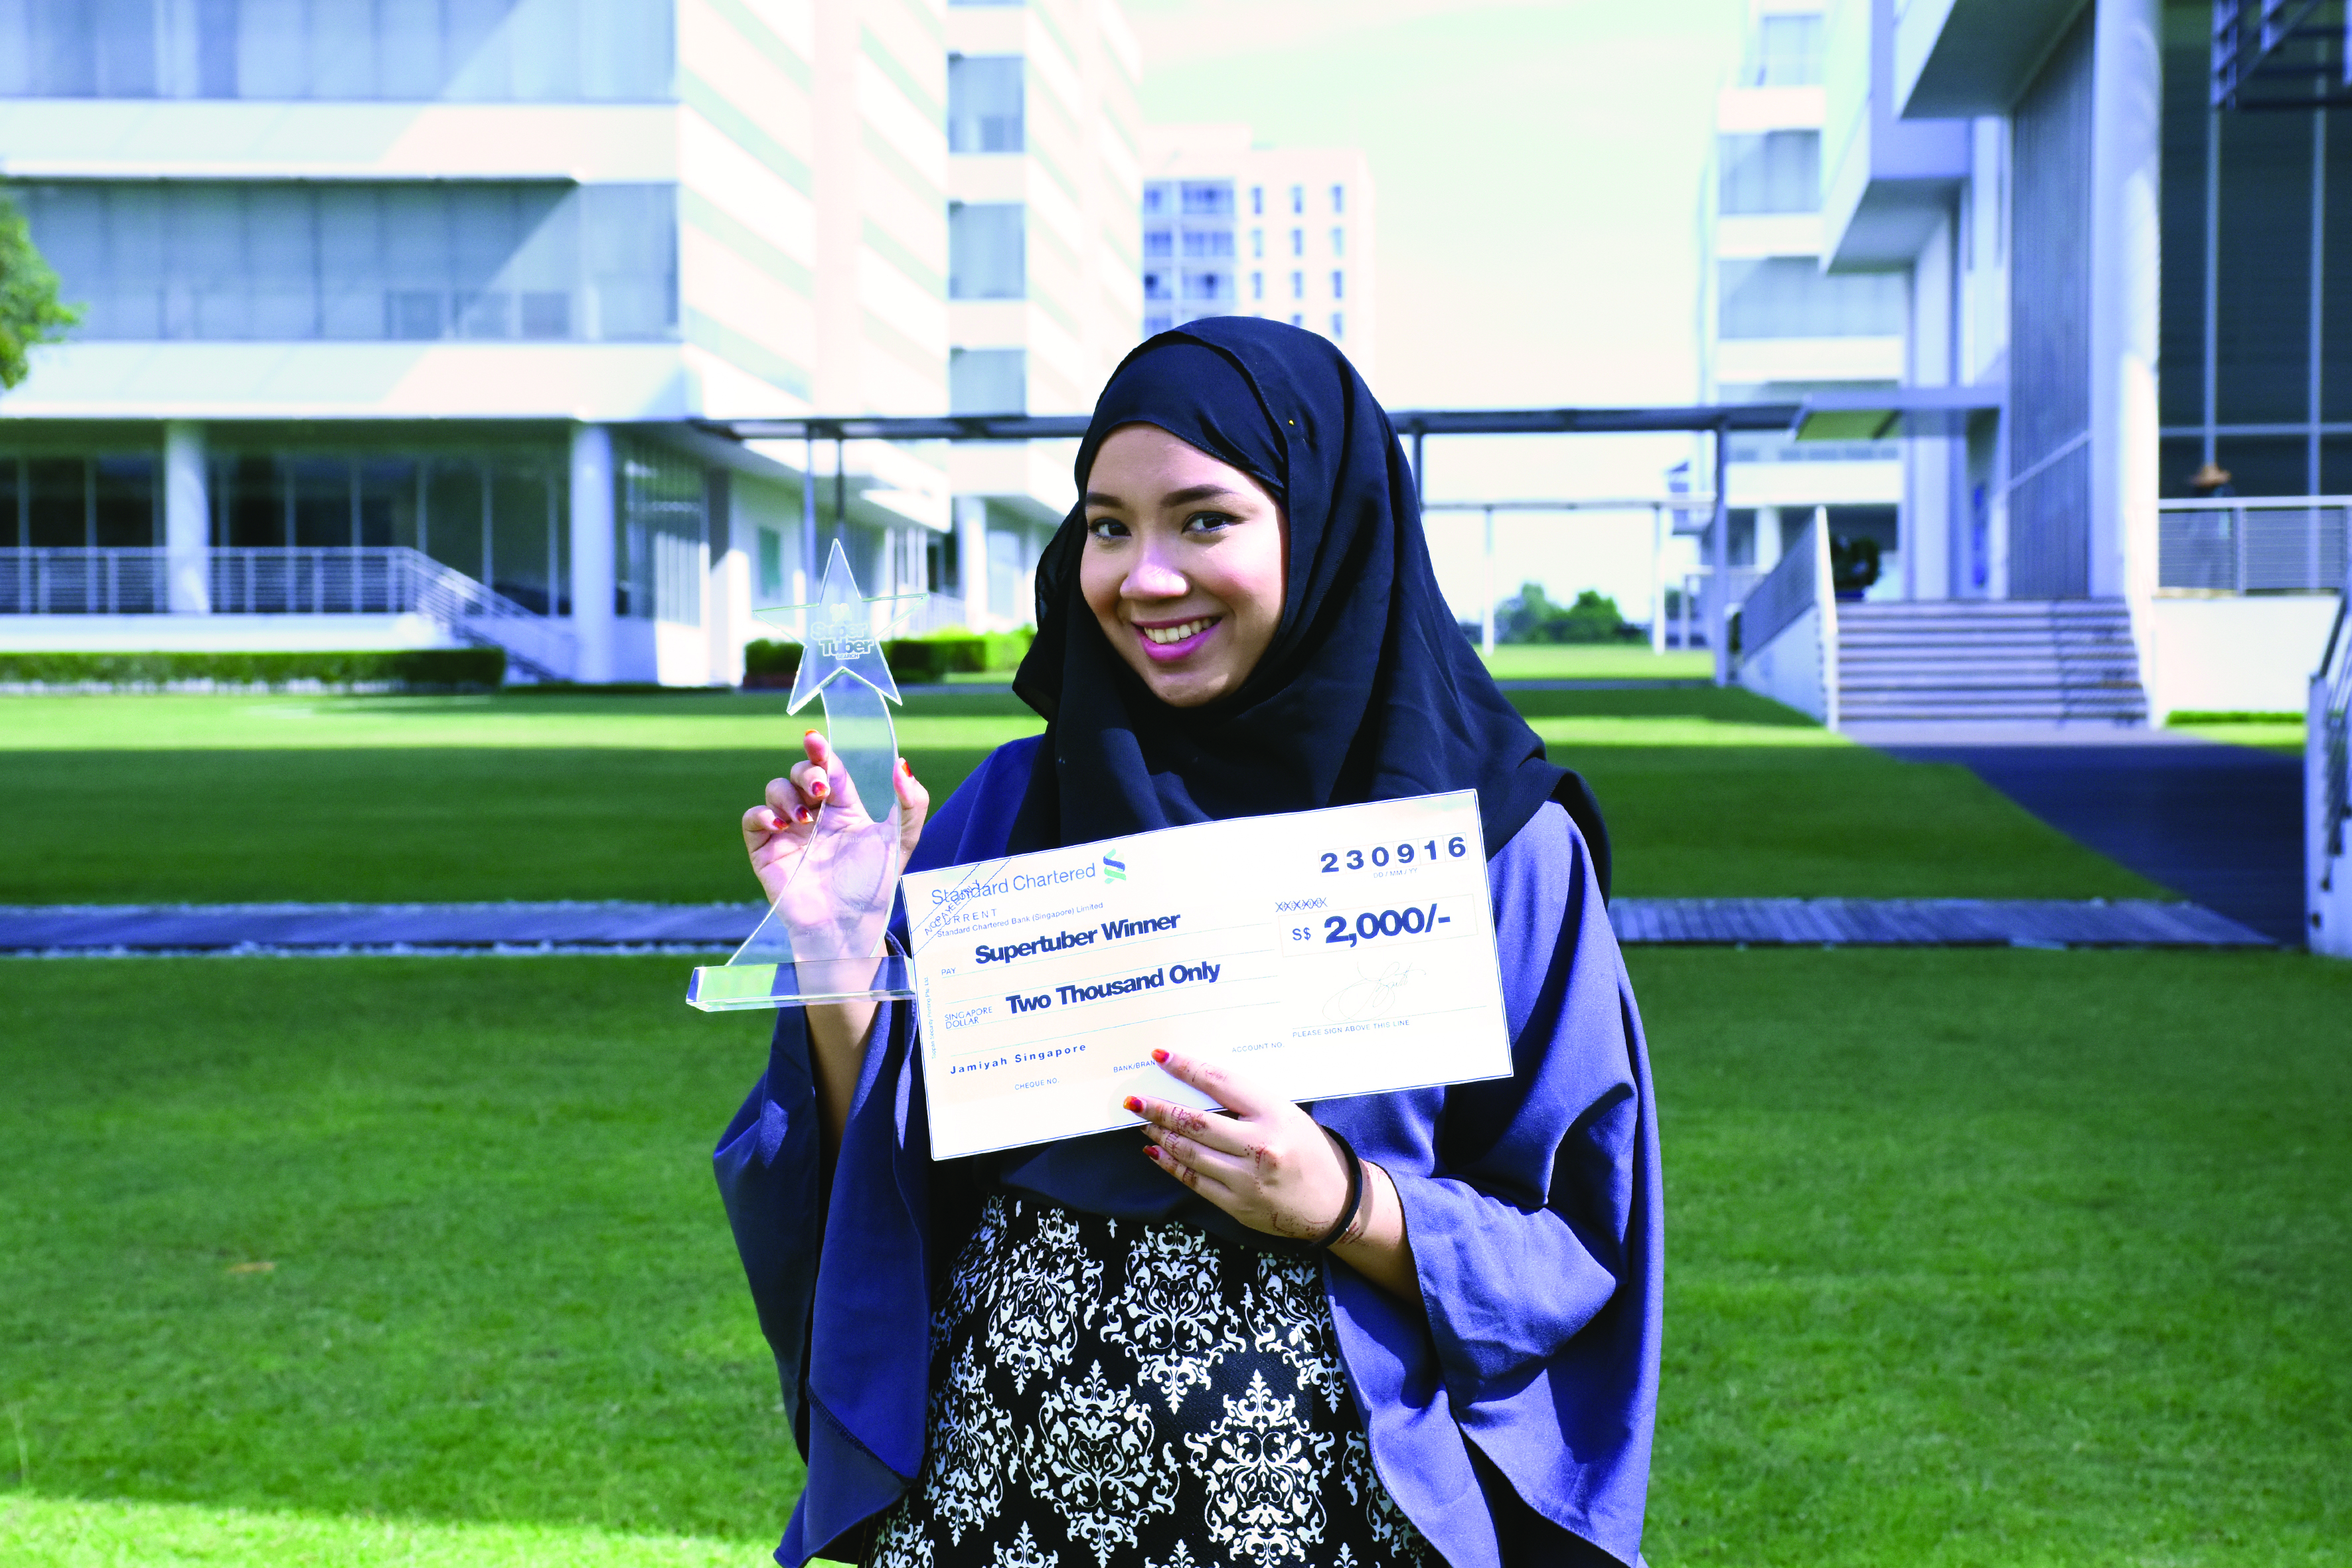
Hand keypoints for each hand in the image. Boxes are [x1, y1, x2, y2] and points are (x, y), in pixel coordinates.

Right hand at [741, 731, 928, 955]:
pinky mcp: (766, 850)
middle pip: (799, 773)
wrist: (846, 926)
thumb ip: (912, 802)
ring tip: (805, 817)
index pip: (830, 769)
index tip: (816, 740)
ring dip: (787, 794)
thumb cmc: (873, 887)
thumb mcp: (901, 841)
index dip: (821, 751)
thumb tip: (901, 764)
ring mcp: (789, 831)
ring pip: (775, 789)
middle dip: (807, 772)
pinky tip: (781, 825)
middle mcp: (815, 815)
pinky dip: (762, 814)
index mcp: (844, 809)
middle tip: (821, 791)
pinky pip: (752, 818)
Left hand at [1124, 1047, 1356, 1243]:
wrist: (1333, 1204)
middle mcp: (1260, 1146)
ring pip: (1189, 1151)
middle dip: (1159, 1108)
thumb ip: (1247, 1104)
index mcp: (1275, 1115)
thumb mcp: (1286, 1115)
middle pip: (1196, 1121)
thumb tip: (1197, 1088)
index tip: (1161, 1056)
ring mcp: (1246, 1179)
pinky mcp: (1237, 1205)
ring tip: (1143, 1122)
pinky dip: (1170, 1163)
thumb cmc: (1310, 1151)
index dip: (1187, 1069)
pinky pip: (1193, 1180)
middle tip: (1135, 1100)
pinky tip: (1155, 1151)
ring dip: (1160, 1134)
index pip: (1221, 1084)